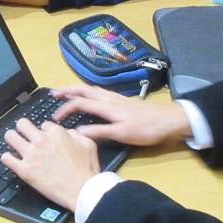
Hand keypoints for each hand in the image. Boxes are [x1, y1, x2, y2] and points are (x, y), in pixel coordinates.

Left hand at [0, 118, 98, 210]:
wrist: (82, 191)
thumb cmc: (86, 171)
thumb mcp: (88, 145)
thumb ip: (75, 134)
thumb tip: (67, 132)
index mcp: (57, 133)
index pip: (43, 124)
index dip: (44, 132)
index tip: (45, 139)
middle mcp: (42, 141)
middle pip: (22, 124)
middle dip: (23, 129)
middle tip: (24, 136)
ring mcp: (31, 155)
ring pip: (10, 136)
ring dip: (12, 140)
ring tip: (15, 145)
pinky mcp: (24, 170)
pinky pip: (5, 158)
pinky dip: (7, 158)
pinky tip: (11, 160)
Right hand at [51, 85, 191, 146]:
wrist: (168, 120)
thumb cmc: (146, 128)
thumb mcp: (122, 134)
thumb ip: (99, 132)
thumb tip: (77, 132)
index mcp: (107, 106)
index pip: (80, 103)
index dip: (65, 108)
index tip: (54, 118)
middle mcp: (109, 98)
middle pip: (84, 90)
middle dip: (67, 90)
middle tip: (53, 93)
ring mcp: (116, 97)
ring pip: (91, 89)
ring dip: (77, 89)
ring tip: (66, 92)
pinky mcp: (122, 100)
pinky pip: (99, 92)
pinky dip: (88, 91)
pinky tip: (89, 96)